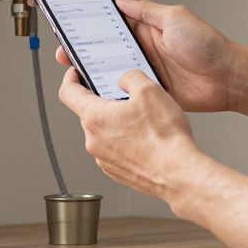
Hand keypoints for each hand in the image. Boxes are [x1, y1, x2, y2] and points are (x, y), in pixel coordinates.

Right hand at [58, 0, 234, 112]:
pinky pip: (126, 93)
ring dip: (94, 74)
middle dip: (83, 51)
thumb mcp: (175, 17)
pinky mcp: (150, 93)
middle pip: (105, 51)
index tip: (70, 25)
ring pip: (111, 73)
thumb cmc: (207, 44)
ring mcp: (145, 73)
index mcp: (145, 30)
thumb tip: (121, 0)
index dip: (90, 26)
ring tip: (75, 74)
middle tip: (64, 53)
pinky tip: (98, 95)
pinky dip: (112, 94)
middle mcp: (142, 50)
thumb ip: (146, 10)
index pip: (111, 25)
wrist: (228, 78)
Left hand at [59, 67, 200, 200]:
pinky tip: (146, 139)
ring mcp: (103, 159)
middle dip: (105, 102)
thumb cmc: (164, 137)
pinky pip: (114, 149)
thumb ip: (131, 77)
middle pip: (89, 112)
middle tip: (127, 97)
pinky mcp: (116, 171)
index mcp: (95, 117)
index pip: (68, 93)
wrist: (179, 174)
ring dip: (117, 123)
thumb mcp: (150, 90)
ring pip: (103, 132)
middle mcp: (93, 140)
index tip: (76, 73)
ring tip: (143, 121)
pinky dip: (125, 141)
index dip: (71, 78)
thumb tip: (125, 79)